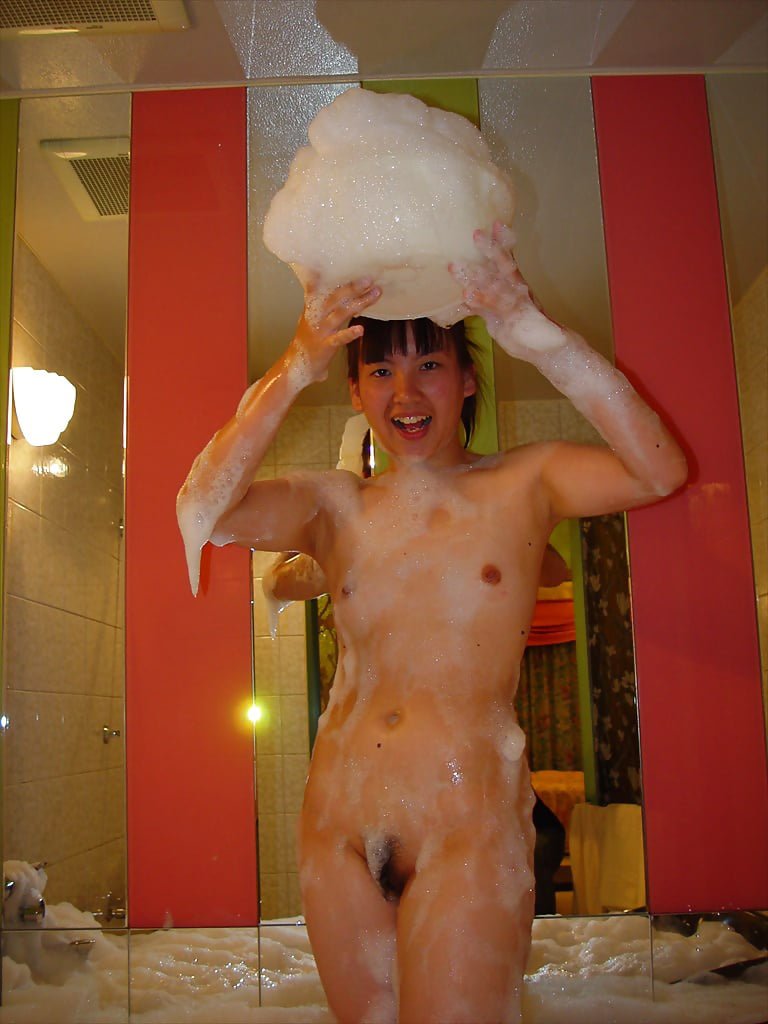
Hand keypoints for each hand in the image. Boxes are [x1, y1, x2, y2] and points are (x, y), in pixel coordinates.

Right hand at [289, 276, 380, 382]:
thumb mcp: (310, 323)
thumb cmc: (306, 347)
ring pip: (340, 313)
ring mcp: (320, 332)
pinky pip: (338, 339)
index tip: (352, 267)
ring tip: (375, 293)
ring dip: (359, 303)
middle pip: (335, 298)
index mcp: (312, 310)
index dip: (338, 280)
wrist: (294, 368)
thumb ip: (320, 311)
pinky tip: (361, 329)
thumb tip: (326, 301)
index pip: (325, 290)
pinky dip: (349, 334)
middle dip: (353, 287)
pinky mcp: (324, 347)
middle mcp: (316, 317)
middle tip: (369, 278)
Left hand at [450, 222, 564, 359]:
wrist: (555, 352)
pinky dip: (483, 301)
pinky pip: (500, 308)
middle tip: (477, 232)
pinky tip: (469, 295)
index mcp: (516, 290)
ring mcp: (521, 304)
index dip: (499, 245)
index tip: (493, 225)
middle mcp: (520, 292)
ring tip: (461, 264)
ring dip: (479, 274)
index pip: (506, 263)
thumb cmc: (528, 337)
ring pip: (499, 284)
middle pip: (504, 267)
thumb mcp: (499, 322)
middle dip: (491, 250)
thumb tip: (467, 297)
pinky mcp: (520, 319)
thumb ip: (484, 308)